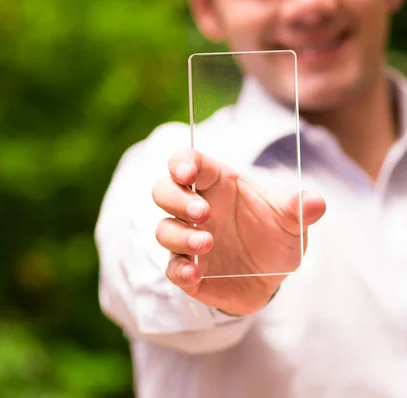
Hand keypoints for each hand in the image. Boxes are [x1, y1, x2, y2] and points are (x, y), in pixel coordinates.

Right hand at [152, 148, 325, 315]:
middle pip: (163, 191)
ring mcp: (187, 240)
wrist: (270, 280)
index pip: (187, 163)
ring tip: (207, 243)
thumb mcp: (292, 224)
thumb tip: (316, 201)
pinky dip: (179, 270)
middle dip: (175, 198)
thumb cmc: (274, 240)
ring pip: (164, 229)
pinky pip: (171, 268)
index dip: (181, 163)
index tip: (186, 172)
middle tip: (202, 212)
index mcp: (216, 186)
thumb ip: (299, 210)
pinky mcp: (187, 269)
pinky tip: (194, 273)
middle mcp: (195, 209)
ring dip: (180, 235)